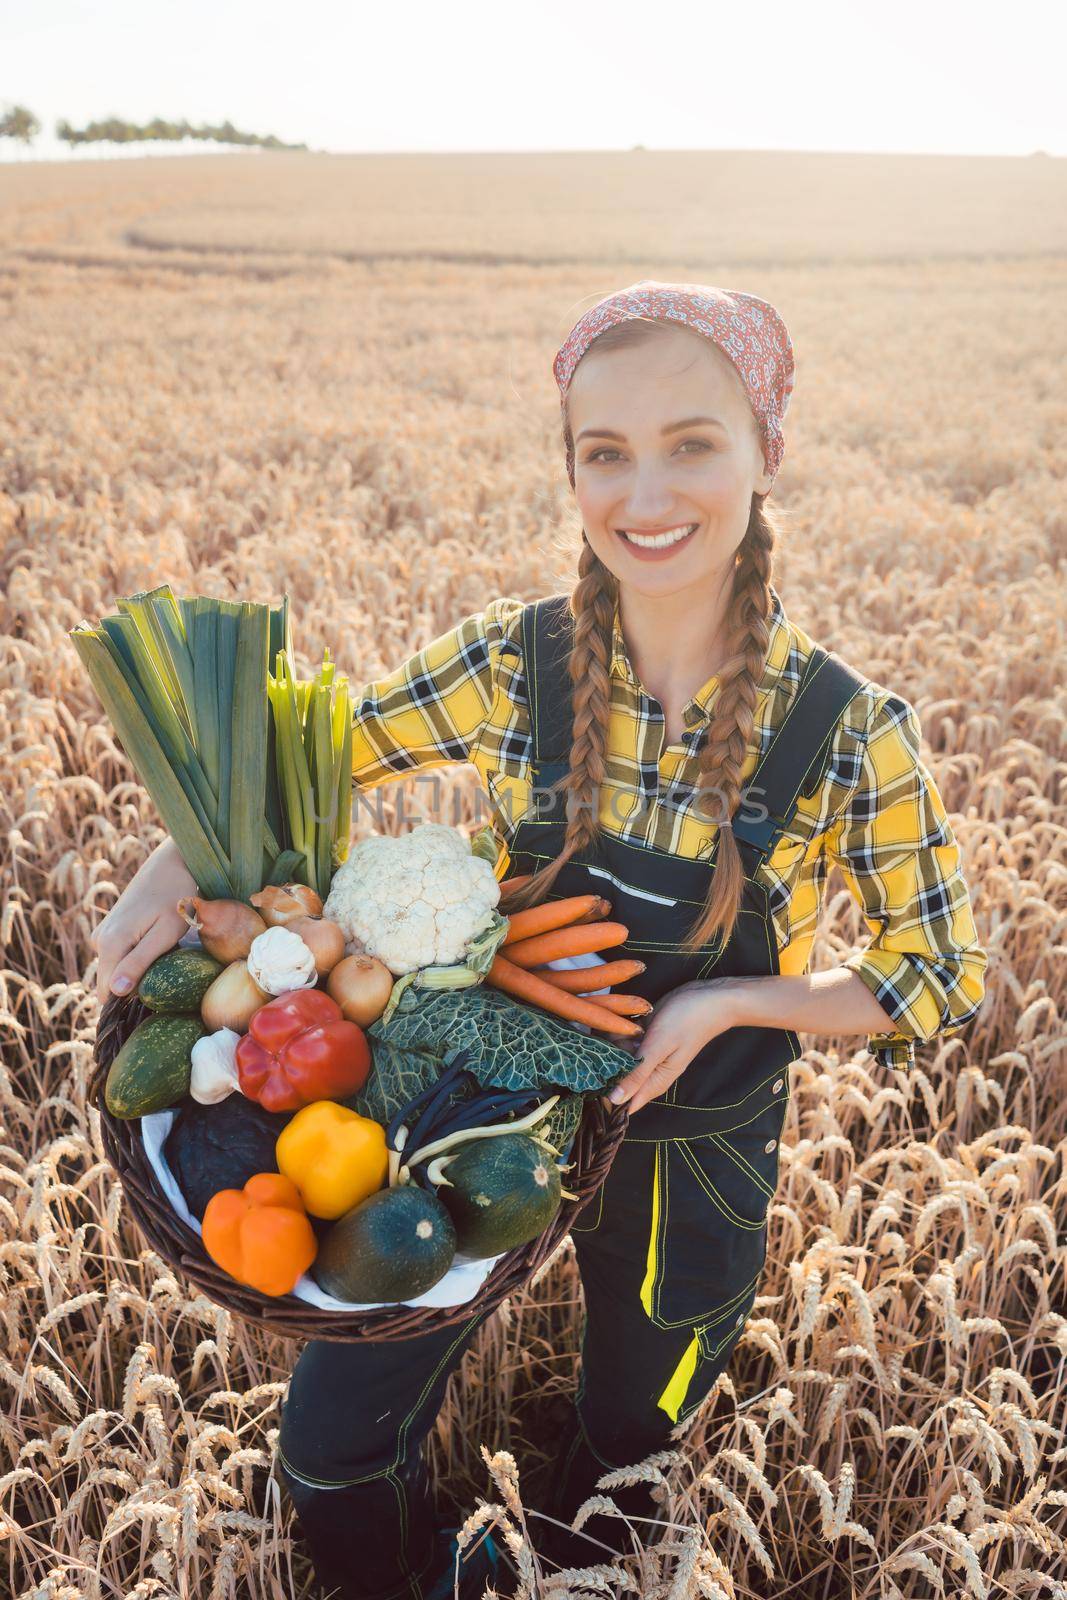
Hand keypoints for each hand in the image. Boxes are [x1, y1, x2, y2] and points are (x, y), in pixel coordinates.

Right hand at [90, 837, 196, 1005]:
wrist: (173, 863)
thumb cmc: (176, 898)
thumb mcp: (164, 934)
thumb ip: (139, 962)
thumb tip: (114, 991)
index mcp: (110, 943)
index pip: (107, 992)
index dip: (129, 1001)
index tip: (155, 996)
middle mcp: (99, 939)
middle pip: (110, 981)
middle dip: (134, 985)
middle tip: (165, 971)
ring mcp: (102, 932)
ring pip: (116, 968)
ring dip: (137, 970)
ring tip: (164, 954)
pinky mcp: (110, 928)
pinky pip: (119, 955)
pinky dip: (136, 957)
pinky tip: (155, 945)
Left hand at [603, 979, 740, 1113]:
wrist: (710, 997)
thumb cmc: (688, 1021)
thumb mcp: (659, 1046)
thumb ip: (637, 1073)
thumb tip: (615, 1101)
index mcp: (655, 1080)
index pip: (625, 1102)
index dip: (604, 1097)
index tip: (585, 1084)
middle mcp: (651, 1070)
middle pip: (619, 1078)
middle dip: (603, 1066)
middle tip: (592, 1047)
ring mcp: (649, 1052)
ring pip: (619, 1057)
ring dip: (609, 1045)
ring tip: (602, 1027)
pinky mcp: (648, 1036)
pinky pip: (626, 1040)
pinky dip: (619, 1032)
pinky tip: (613, 1020)